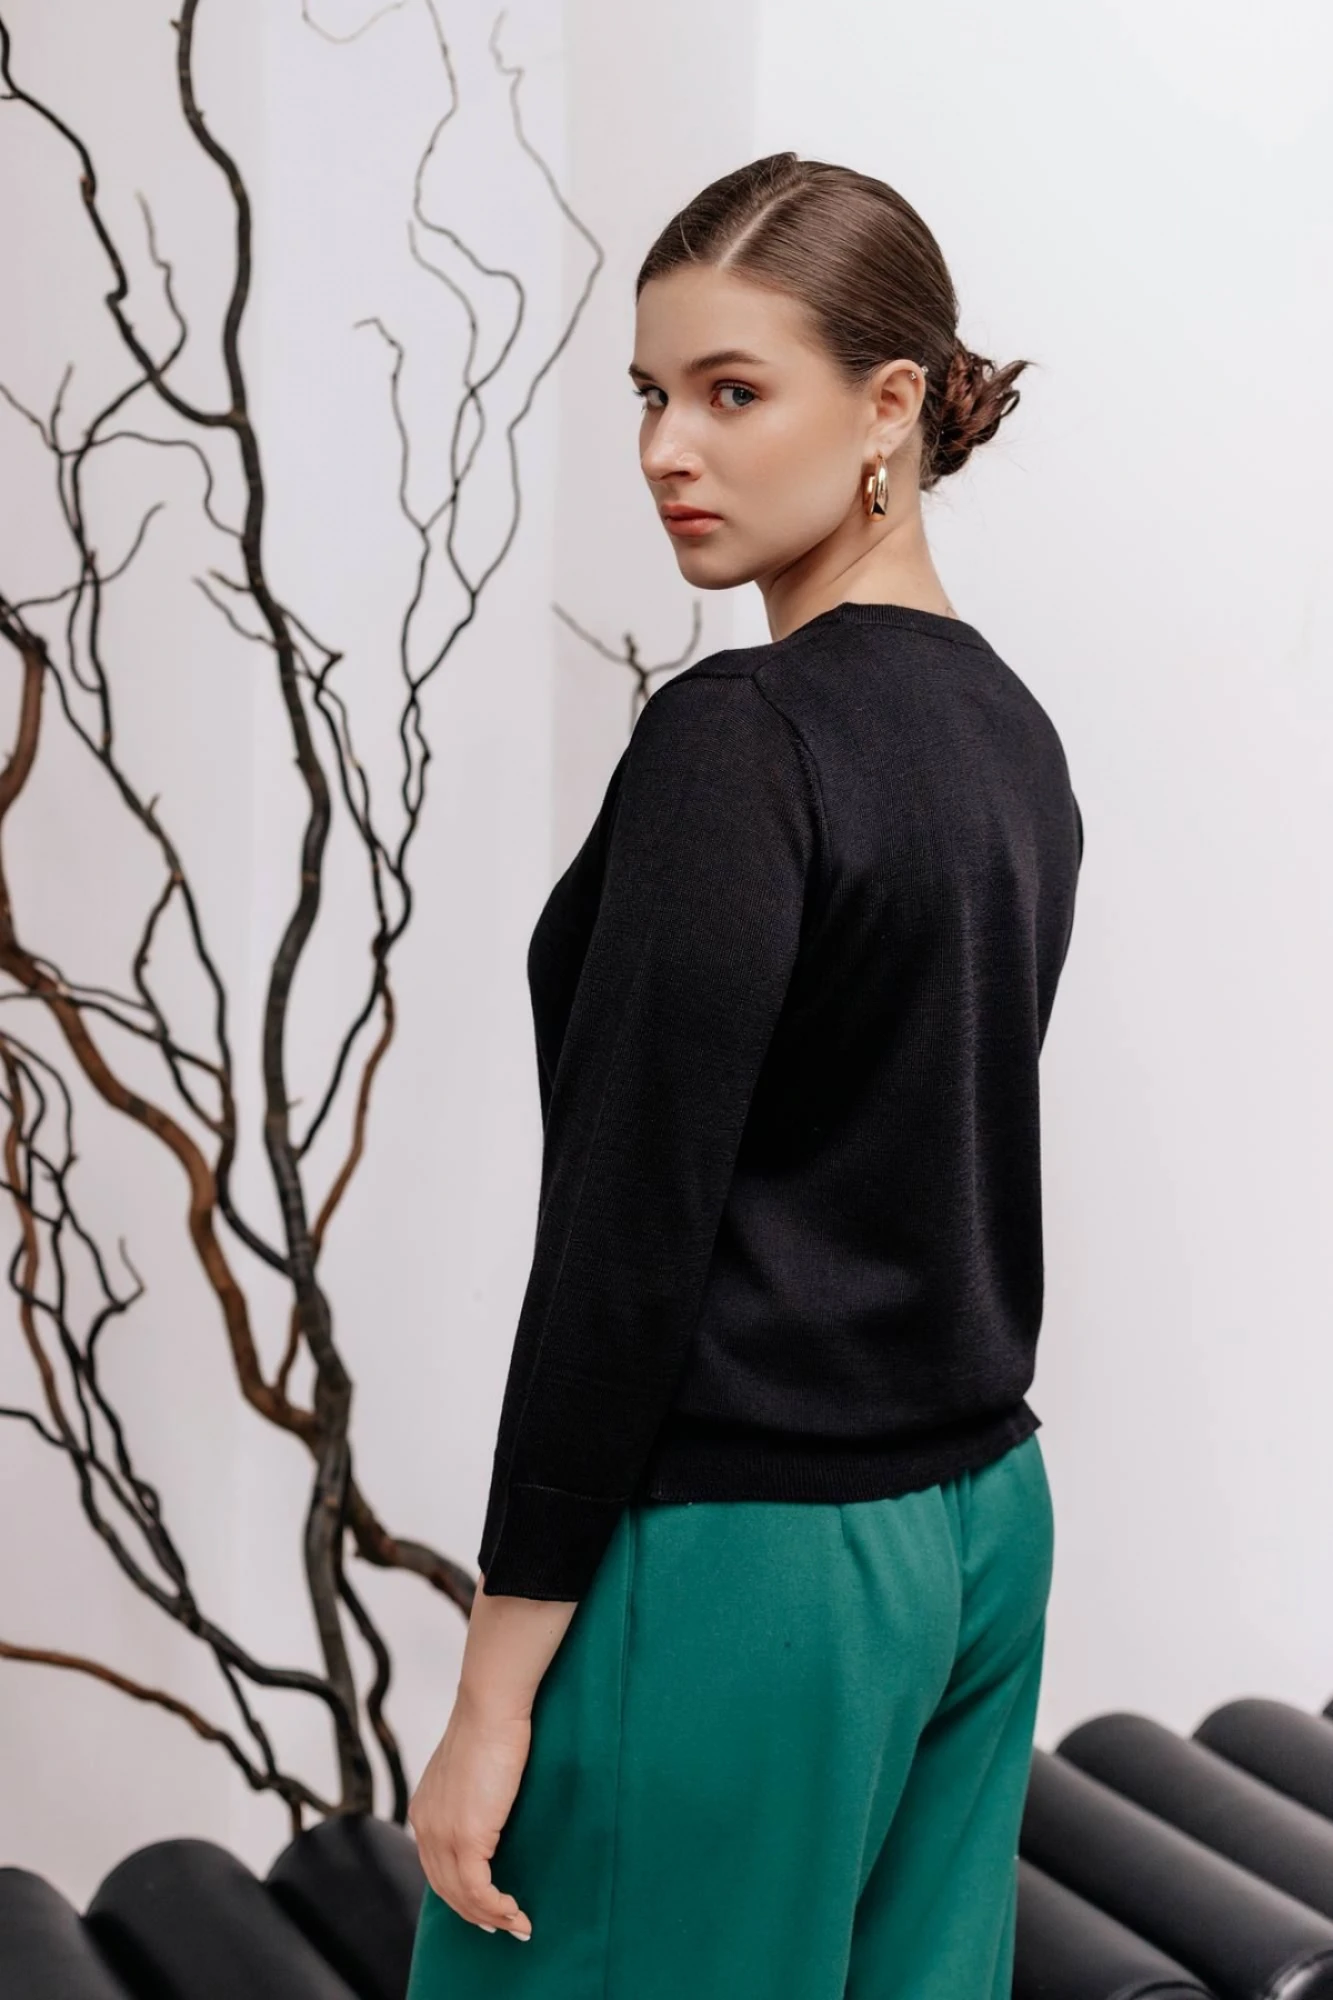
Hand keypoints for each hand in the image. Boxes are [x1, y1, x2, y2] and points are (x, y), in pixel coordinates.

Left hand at [407, 1685, 534, 1939]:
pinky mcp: (467, 1837)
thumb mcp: (470, 1770)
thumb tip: (488, 1813)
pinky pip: (479, 1890)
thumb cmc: (489, 1728)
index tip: (484, 1908)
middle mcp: (426, 1827)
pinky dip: (497, 1908)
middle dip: (476, 1914)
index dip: (460, 1894)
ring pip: (463, 1896)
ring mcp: (443, 1835)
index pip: (436, 1868)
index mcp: (424, 1811)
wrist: (490, 1709)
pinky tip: (515, 1912)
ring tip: (519, 1925)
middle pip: (446, 1890)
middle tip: (504, 1926)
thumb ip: (469, 1796)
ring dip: (492, 1917)